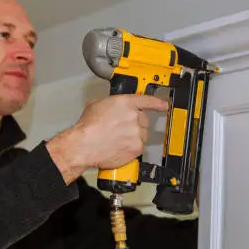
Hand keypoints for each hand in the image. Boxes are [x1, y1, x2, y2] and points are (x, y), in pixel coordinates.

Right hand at [46, 94, 167, 183]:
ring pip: (142, 134)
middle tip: (121, 129)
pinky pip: (139, 147)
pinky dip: (131, 148)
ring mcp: (137, 133)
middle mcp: (134, 117)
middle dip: (135, 124)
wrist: (84, 145)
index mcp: (125, 103)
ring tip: (117, 139)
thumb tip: (114, 106)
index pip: (147, 100)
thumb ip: (112, 103)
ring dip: (133, 136)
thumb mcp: (97, 104)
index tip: (164, 105)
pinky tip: (119, 147)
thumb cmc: (87, 127)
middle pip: (143, 120)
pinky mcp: (137, 148)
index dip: (158, 103)